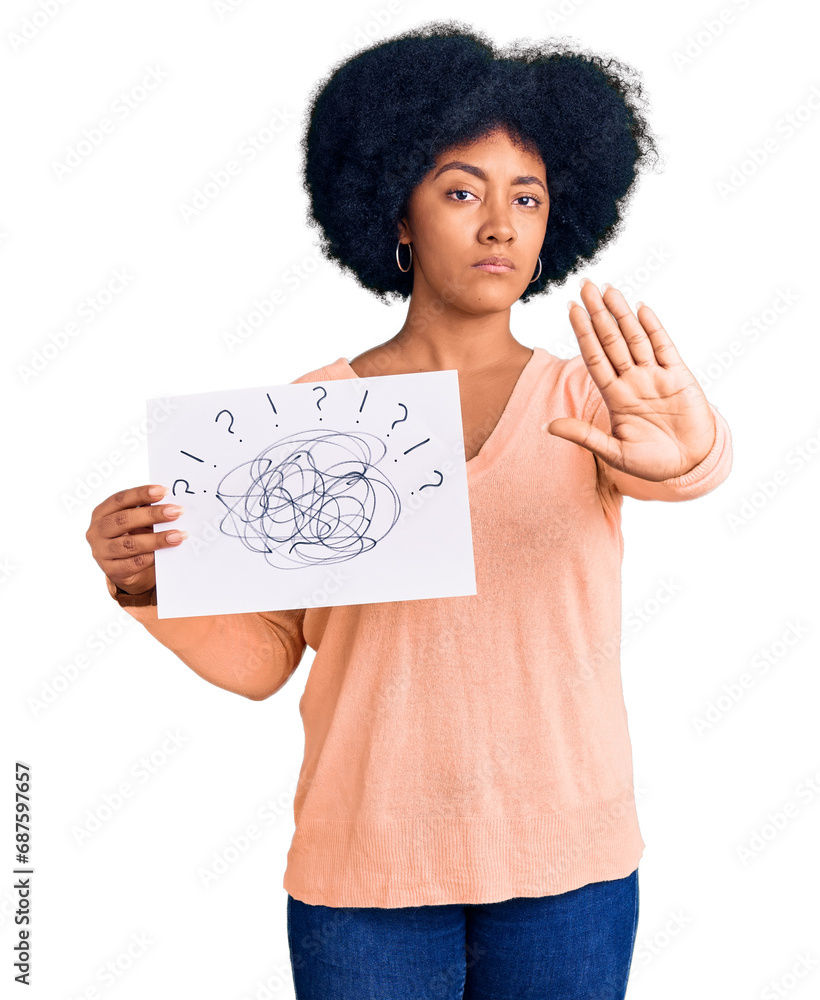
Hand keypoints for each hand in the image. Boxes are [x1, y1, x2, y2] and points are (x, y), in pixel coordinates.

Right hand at [86, 485, 186, 594]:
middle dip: (152, 515)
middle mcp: (97, 531)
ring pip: (130, 544)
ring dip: (158, 539)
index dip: (141, 493)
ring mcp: (102, 552)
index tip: (164, 491)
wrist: (124, 568)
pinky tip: (167, 552)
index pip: (120, 499)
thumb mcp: (134, 521)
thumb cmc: (131, 536)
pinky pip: (134, 563)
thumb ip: (145, 510)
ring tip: (178, 535)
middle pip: (124, 520)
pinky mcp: (112, 571)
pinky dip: (152, 557)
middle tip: (176, 512)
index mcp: (101, 513)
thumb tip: (170, 504)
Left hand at [547, 279, 716, 481]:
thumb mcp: (615, 453)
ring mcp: (655, 376)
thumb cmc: (652, 463)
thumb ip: (584, 436)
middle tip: (585, 286)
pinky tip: (641, 309)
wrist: (691, 466)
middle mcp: (632, 381)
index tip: (571, 309)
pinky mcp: (679, 377)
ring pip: (635, 338)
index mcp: (615, 397)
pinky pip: (664, 347)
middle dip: (597, 313)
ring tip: (608, 289)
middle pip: (611, 340)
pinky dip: (653, 328)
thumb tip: (548, 426)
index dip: (583, 333)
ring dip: (621, 313)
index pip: (594, 357)